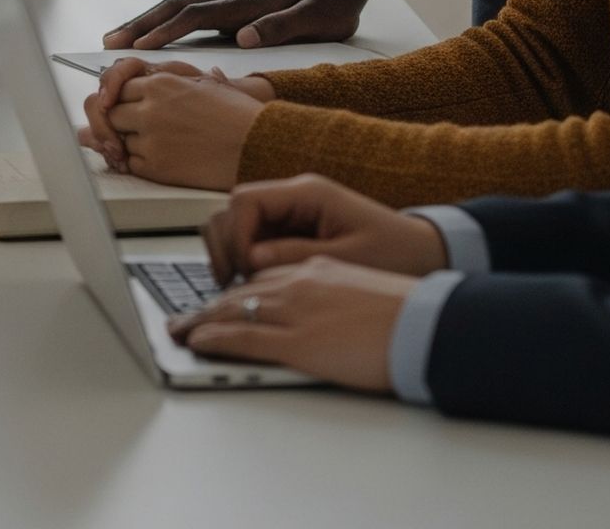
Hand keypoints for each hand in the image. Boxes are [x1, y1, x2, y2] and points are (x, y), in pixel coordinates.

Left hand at [89, 70, 265, 188]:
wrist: (259, 146)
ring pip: (120, 141)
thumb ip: (163, 84)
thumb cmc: (236, 114)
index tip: (129, 107)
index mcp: (160, 83)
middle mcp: (150, 109)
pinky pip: (132, 165)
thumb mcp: (200, 85)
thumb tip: (144, 85)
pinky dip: (141, 164)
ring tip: (161, 144)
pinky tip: (163, 159)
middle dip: (121, 122)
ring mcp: (152, 139)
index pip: (117, 88)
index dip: (123, 99)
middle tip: (139, 129)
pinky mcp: (157, 167)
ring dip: (132, 144)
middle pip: (112, 114)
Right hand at [103, 0, 370, 51]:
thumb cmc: (326, 10)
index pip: (195, 17)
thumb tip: (245, 37)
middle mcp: (229, 2)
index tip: (142, 49)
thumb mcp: (312, 21)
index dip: (167, 33)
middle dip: (140, 25)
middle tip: (111, 43)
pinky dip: (161, 23)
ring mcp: (227, 5)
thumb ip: (279, 27)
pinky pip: (186, 15)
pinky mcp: (229, 11)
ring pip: (176, 9)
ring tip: (118, 38)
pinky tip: (150, 36)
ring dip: (145, 22)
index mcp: (243, 6)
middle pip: (174, 9)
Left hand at [166, 257, 414, 392]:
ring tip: (181, 331)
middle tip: (185, 317)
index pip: (263, 274)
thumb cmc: (408, 314)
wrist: (429, 325)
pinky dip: (217, 338)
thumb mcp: (362, 290)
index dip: (237, 289)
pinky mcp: (298, 341)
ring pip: (233, 310)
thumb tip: (321, 312)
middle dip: (209, 305)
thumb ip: (333, 294)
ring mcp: (296, 310)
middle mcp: (298, 283)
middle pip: (240, 289)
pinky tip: (199, 342)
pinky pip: (244, 337)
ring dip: (202, 321)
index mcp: (316, 268)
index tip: (220, 301)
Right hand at [201, 175, 449, 286]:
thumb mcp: (347, 260)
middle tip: (228, 282)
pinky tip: (253, 286)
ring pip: (237, 223)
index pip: (246, 201)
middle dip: (224, 244)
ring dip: (231, 251)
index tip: (241, 270)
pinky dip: (245, 259)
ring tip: (237, 287)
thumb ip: (296, 257)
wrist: (428, 254)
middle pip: (233, 208)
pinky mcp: (293, 232)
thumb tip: (250, 260)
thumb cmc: (397, 255)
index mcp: (307, 193)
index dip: (235, 235)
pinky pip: (254, 239)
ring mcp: (291, 214)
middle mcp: (293, 198)